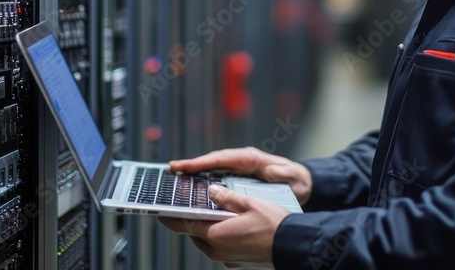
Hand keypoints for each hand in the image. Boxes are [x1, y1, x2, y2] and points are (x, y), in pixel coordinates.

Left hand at [159, 184, 288, 267]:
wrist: (292, 246)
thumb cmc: (273, 226)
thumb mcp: (249, 203)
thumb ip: (226, 197)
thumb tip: (211, 192)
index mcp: (215, 234)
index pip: (183, 225)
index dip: (170, 217)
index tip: (161, 210)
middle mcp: (217, 250)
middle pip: (195, 233)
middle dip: (195, 219)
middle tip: (198, 204)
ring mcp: (226, 258)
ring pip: (208, 240)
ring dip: (209, 228)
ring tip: (220, 212)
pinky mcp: (236, 262)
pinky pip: (221, 247)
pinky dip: (221, 236)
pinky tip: (233, 225)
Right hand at [168, 147, 312, 204]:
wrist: (300, 184)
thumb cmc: (295, 180)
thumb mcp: (292, 177)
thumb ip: (282, 173)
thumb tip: (271, 170)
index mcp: (250, 158)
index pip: (222, 158)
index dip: (202, 162)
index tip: (185, 165)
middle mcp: (241, 160)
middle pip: (212, 162)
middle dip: (192, 165)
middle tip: (171, 169)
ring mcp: (238, 169)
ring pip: (212, 170)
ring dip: (194, 172)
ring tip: (174, 176)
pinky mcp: (237, 178)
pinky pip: (217, 178)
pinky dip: (203, 181)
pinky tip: (190, 187)